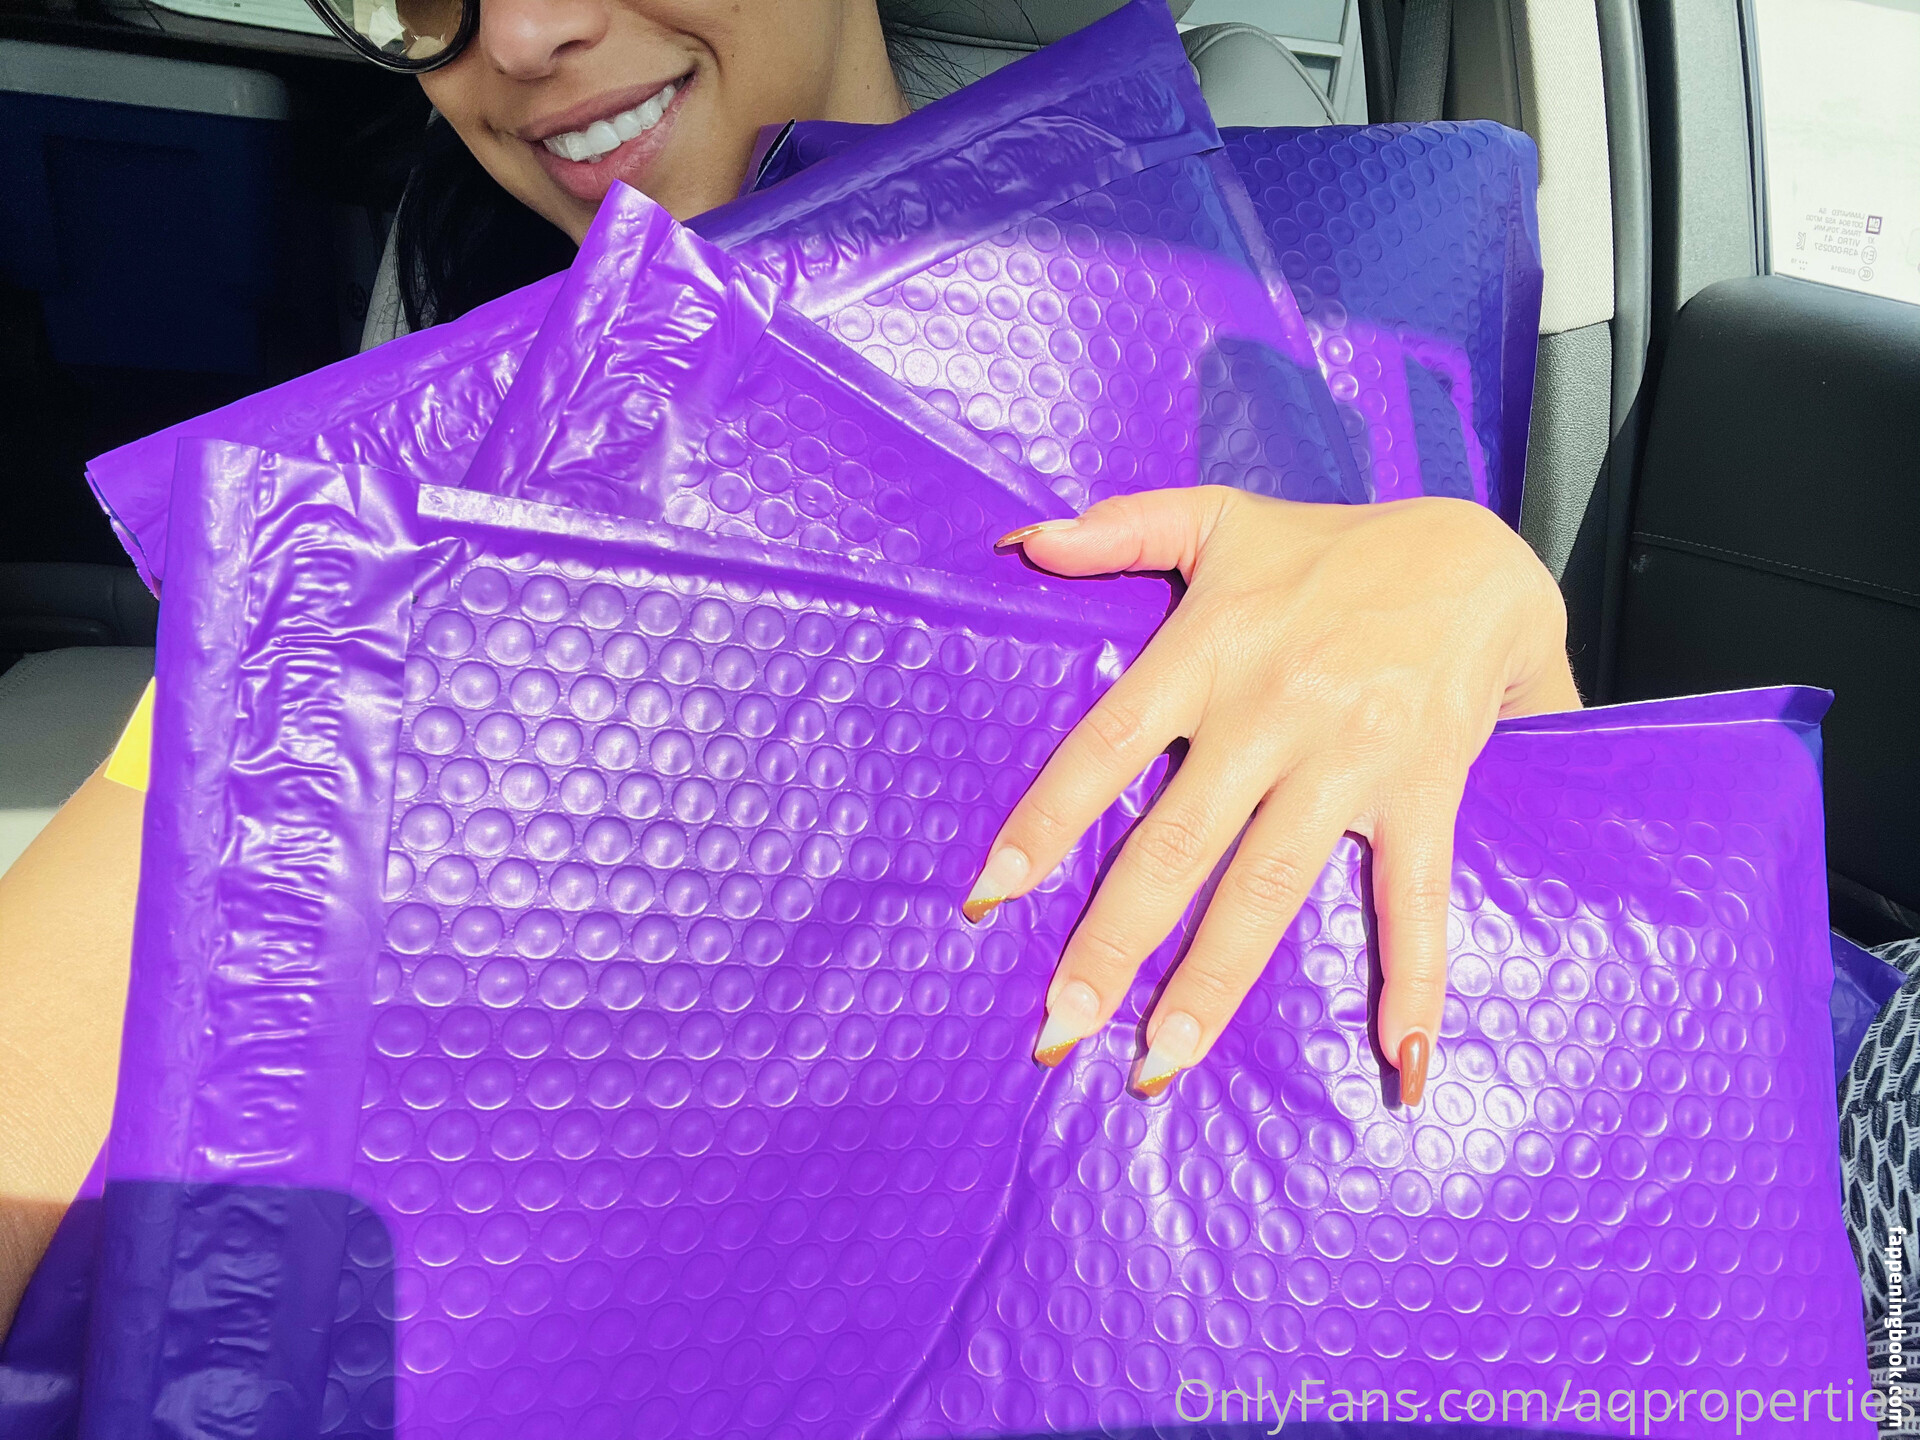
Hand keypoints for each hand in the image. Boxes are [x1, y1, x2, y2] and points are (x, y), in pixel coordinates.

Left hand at [969, 487, 1580, 1101]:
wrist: (1481, 556)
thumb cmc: (1333, 547)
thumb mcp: (1220, 518)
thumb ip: (1120, 527)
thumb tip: (1020, 541)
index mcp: (1209, 653)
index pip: (1106, 745)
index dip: (1047, 821)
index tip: (988, 897)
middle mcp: (1271, 716)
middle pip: (1177, 844)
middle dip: (1115, 942)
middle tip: (1059, 1029)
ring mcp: (1348, 763)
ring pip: (1270, 886)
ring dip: (1215, 983)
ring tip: (1163, 1065)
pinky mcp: (1424, 795)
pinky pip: (1416, 898)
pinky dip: (1414, 980)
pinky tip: (1400, 1065)